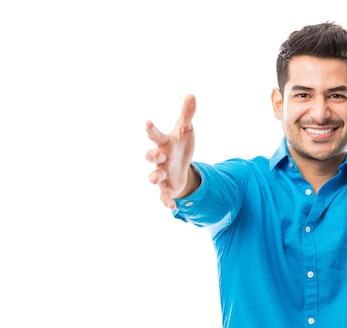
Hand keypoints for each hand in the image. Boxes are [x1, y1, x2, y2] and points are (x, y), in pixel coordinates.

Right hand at [145, 94, 197, 208]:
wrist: (181, 166)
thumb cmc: (180, 145)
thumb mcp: (186, 130)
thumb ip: (187, 114)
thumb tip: (191, 94)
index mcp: (164, 143)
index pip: (156, 136)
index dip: (152, 130)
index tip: (148, 122)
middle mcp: (160, 159)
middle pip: (152, 156)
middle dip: (152, 155)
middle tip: (156, 153)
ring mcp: (162, 173)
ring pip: (155, 176)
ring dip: (154, 177)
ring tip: (154, 179)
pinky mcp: (167, 187)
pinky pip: (164, 195)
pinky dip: (166, 200)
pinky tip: (171, 207)